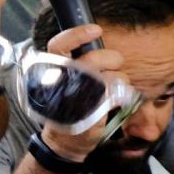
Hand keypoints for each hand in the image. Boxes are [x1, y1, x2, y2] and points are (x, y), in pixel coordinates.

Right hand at [38, 24, 126, 160]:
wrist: (66, 143)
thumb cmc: (68, 109)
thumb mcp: (65, 82)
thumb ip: (78, 64)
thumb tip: (96, 41)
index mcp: (52, 71)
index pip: (58, 46)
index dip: (76, 34)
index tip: (96, 29)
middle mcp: (60, 81)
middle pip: (90, 59)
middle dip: (111, 57)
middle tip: (116, 62)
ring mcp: (74, 96)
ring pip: (109, 76)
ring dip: (119, 79)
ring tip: (114, 87)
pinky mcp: (89, 111)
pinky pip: (114, 93)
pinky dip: (120, 94)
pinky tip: (116, 99)